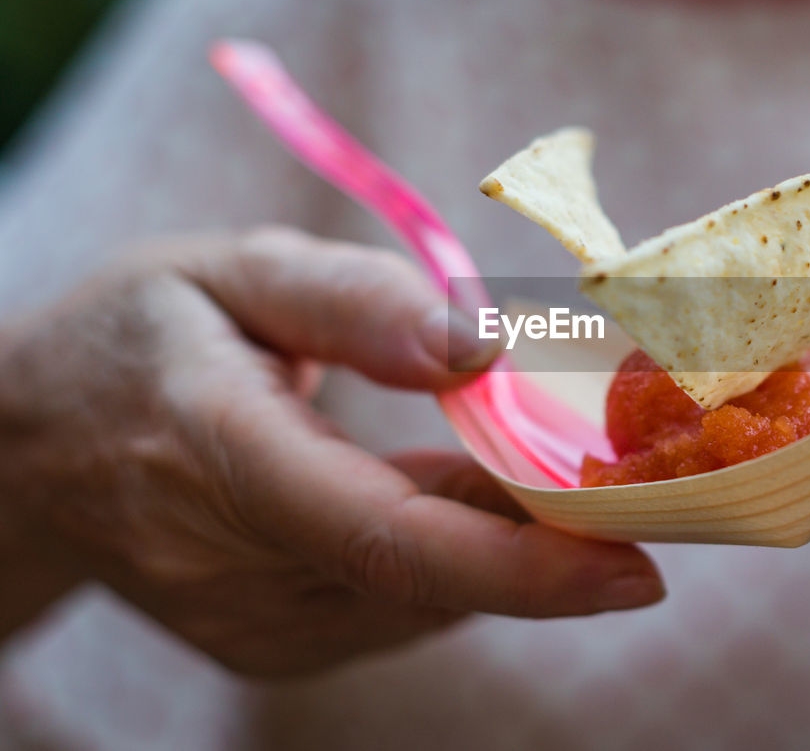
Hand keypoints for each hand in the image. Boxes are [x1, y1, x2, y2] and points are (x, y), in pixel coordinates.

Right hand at [0, 227, 663, 676]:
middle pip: (431, 572)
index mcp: (217, 453)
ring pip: (429, 596)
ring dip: (509, 539)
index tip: (637, 567)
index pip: (384, 535)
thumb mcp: (228, 271)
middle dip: (551, 538)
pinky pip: (403, 605)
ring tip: (546, 466)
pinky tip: (466, 496)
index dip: (521, 564)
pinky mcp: (274, 646)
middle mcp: (234, 565)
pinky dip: (460, 554)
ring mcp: (252, 624)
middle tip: (641, 482)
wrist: (31, 450)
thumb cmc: (136, 338)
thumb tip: (482, 342)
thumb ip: (352, 300)